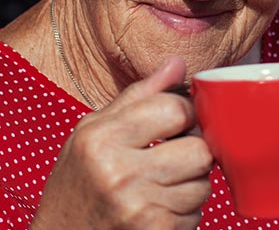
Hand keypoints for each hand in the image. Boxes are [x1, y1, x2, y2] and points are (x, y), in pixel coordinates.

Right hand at [32, 56, 212, 228]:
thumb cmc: (75, 183)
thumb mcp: (92, 130)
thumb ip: (138, 95)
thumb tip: (178, 63)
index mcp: (102, 137)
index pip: (175, 109)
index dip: (185, 113)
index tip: (177, 122)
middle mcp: (119, 172)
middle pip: (199, 150)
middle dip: (193, 151)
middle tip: (173, 155)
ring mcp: (138, 208)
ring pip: (203, 185)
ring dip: (190, 185)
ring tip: (161, 185)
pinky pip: (196, 216)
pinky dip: (183, 213)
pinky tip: (157, 209)